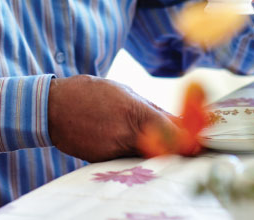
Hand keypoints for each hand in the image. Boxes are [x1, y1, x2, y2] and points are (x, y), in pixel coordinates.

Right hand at [48, 74, 179, 161]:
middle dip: (176, 150)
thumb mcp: (124, 92)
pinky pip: (126, 160)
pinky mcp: (102, 162)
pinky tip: (132, 146)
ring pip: (145, 156)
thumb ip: (151, 109)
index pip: (173, 133)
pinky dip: (134, 155)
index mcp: (135, 113)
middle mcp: (126, 136)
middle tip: (189, 148)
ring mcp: (113, 152)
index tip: (202, 144)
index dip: (190, 141)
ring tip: (160, 145)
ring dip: (155, 152)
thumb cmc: (90, 93)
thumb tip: (177, 121)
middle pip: (162, 150)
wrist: (52, 108)